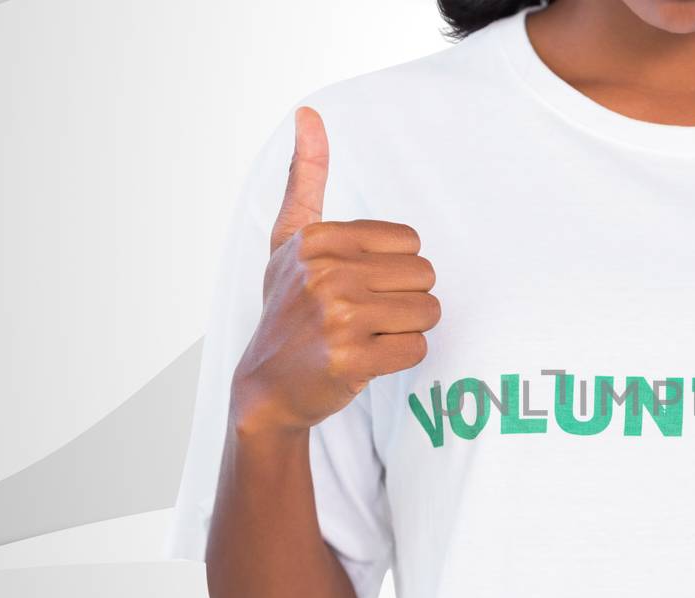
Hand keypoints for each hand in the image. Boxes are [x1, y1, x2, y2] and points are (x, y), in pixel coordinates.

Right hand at [230, 106, 439, 433]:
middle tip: (368, 317)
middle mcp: (324, 272)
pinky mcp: (350, 358)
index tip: (358, 286)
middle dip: (406, 300)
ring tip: (369, 337)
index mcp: (317, 239)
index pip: (411, 243)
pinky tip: (367, 360)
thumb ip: (304, 179)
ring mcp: (336, 316)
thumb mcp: (289, 241)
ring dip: (407, 330)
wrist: (267, 387)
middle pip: (425, 276)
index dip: (395, 270)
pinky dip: (401, 358)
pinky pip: (417, 348)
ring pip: (428, 312)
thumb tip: (308, 113)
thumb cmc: (288, 310)